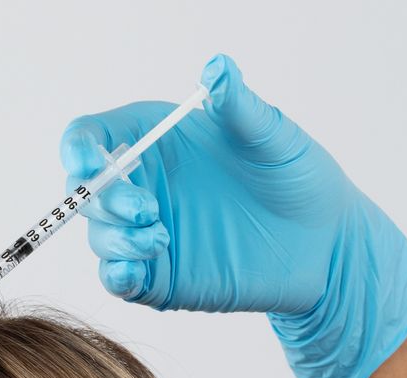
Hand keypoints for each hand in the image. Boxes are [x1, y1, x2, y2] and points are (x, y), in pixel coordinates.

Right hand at [61, 53, 406, 377]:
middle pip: (86, 190)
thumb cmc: (301, 180)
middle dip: (104, 199)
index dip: (80, 147)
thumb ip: (240, 108)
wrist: (327, 245)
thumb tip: (218, 69)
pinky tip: (134, 273)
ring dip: (117, 238)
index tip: (89, 161)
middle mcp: (146, 185)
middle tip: (147, 208)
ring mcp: (148, 233)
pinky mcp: (160, 277)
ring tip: (161, 238)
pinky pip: (118, 279)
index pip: (93, 137)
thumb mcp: (273, 138)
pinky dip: (116, 276)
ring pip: (100, 237)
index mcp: (160, 141)